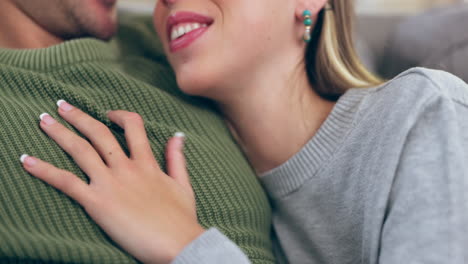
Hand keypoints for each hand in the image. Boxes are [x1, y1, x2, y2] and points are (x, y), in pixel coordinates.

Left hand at [20, 100, 204, 263]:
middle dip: (79, 117)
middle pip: (99, 133)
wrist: (177, 243)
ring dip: (59, 133)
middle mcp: (126, 168)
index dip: (119, 115)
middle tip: (62, 105)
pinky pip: (66, 183)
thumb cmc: (181, 218)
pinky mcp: (97, 202)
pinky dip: (45, 170)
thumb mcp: (182, 184)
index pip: (132, 127)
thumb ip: (176, 158)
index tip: (108, 113)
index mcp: (147, 163)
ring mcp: (110, 183)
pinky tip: (28, 161)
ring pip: (80, 150)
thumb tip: (177, 135)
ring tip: (43, 121)